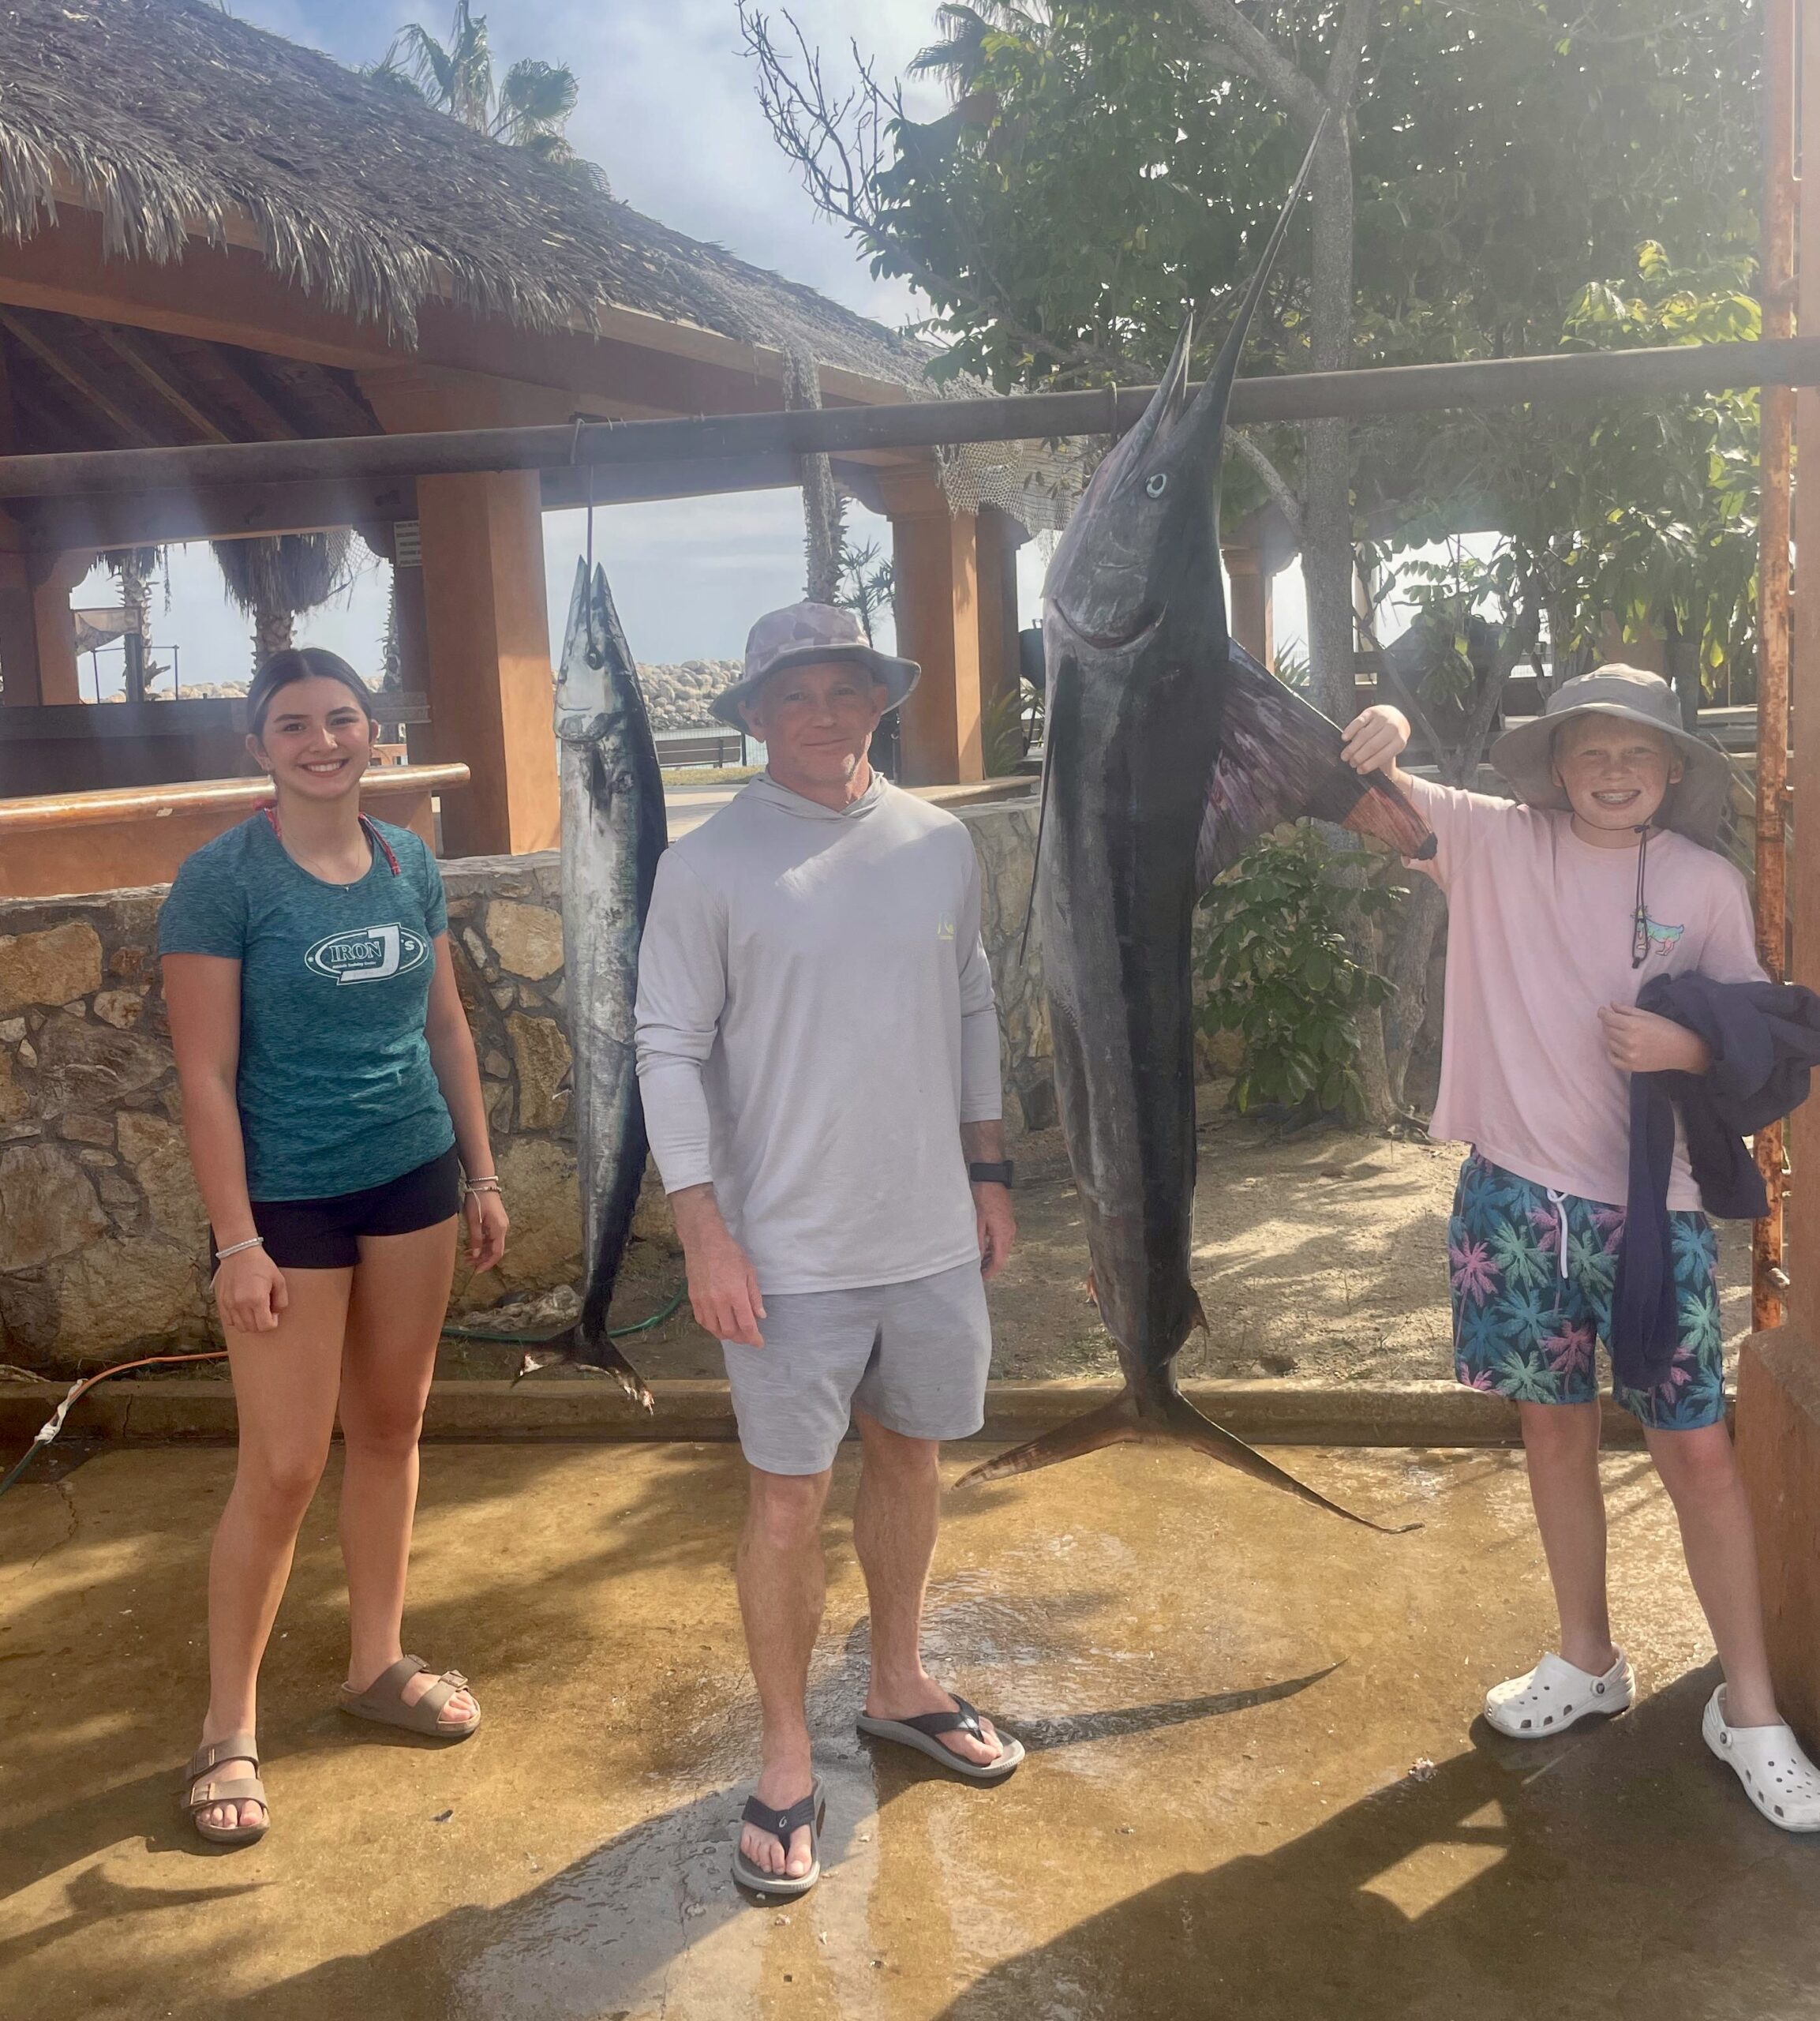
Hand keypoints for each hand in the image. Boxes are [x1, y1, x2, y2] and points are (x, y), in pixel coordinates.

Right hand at [214, 1246, 287, 1334]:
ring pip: (240, 1327)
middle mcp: (241, 1304)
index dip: (272, 1322)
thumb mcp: (279, 1280)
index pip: (265, 1326)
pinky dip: (238, 1320)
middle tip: (265, 1310)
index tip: (273, 1313)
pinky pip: (229, 1321)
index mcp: (257, 1299)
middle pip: (253, 1328)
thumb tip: (276, 1313)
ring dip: (250, 1323)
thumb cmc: (260, 1265)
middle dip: (262, 1323)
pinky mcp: (222, 1302)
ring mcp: (229, 1304)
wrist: (239, 1253)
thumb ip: (281, 1300)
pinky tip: (244, 1309)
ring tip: (254, 1310)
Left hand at [464, 1189, 508, 1271]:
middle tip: (468, 1264)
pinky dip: (482, 1243)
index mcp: (499, 1230)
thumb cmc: (478, 1201)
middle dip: (482, 1259)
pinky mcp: (496, 1222)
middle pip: (495, 1250)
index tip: (477, 1271)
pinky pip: (491, 1237)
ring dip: (480, 1251)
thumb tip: (475, 1256)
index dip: (488, 1264)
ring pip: (492, 1244)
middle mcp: (503, 1229)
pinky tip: (471, 1246)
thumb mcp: (473, 1221)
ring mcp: (500, 1225)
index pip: (497, 1253)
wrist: (483, 1184)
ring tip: (466, 1256)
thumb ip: (475, 1239)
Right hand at [683, 1223, 765, 1346]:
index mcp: (735, 1294)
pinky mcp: (693, 1299)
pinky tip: (718, 1324)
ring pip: (714, 1329)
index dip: (753, 1338)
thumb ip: (754, 1296)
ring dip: (726, 1334)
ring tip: (734, 1332)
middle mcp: (718, 1301)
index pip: (746, 1325)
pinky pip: (702, 1321)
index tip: (759, 1343)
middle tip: (748, 1336)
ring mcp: (704, 1301)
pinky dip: (712, 1327)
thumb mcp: (749, 1272)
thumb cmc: (730, 1254)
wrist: (704, 1242)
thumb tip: (760, 1316)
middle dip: (741, 1338)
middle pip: (730, 1331)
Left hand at [973, 1182, 1016, 1280]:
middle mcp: (1010, 1232)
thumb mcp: (977, 1222)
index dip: (990, 1271)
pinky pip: (1003, 1240)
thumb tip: (977, 1258)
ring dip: (993, 1257)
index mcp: (1003, 1234)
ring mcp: (1010, 1226)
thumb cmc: (983, 1198)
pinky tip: (985, 1248)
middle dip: (992, 1266)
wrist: (990, 1179)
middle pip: (1003, 1256)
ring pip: (1003, 1248)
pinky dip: (995, 1247)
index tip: (981, 1278)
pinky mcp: (1007, 1221)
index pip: (999, 1260)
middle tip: (979, 1273)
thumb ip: (978, 1242)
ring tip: (980, 1263)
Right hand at [1341, 705, 1410, 775]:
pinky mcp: (1372, 711)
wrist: (1396, 718)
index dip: (1370, 764)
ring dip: (1353, 747)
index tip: (1359, 770)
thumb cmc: (1391, 738)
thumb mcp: (1391, 750)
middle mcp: (1393, 729)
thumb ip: (1382, 759)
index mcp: (1399, 741)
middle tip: (1351, 763)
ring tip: (1345, 755)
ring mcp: (1382, 719)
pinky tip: (1345, 738)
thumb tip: (1369, 771)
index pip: (1383, 755)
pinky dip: (1350, 731)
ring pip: (1364, 735)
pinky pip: (1359, 722)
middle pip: (1372, 745)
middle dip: (1359, 756)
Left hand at [1598, 1004, 1712, 1075]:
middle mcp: (1628, 1040)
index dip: (1603, 1013)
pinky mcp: (1631, 1066)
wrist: (1682, 1049)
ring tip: (1621, 1033)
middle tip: (1614, 1021)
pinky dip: (1611, 1052)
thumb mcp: (1648, 1015)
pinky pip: (1612, 1059)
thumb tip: (1611, 1005)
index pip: (1608, 1018)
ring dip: (1611, 1036)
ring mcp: (1629, 1055)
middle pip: (1607, 1030)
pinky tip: (1616, 1047)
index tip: (1602, 1011)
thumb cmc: (1667, 1028)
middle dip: (1608, 1023)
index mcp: (1633, 1025)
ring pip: (1609, 1043)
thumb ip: (1627, 1010)